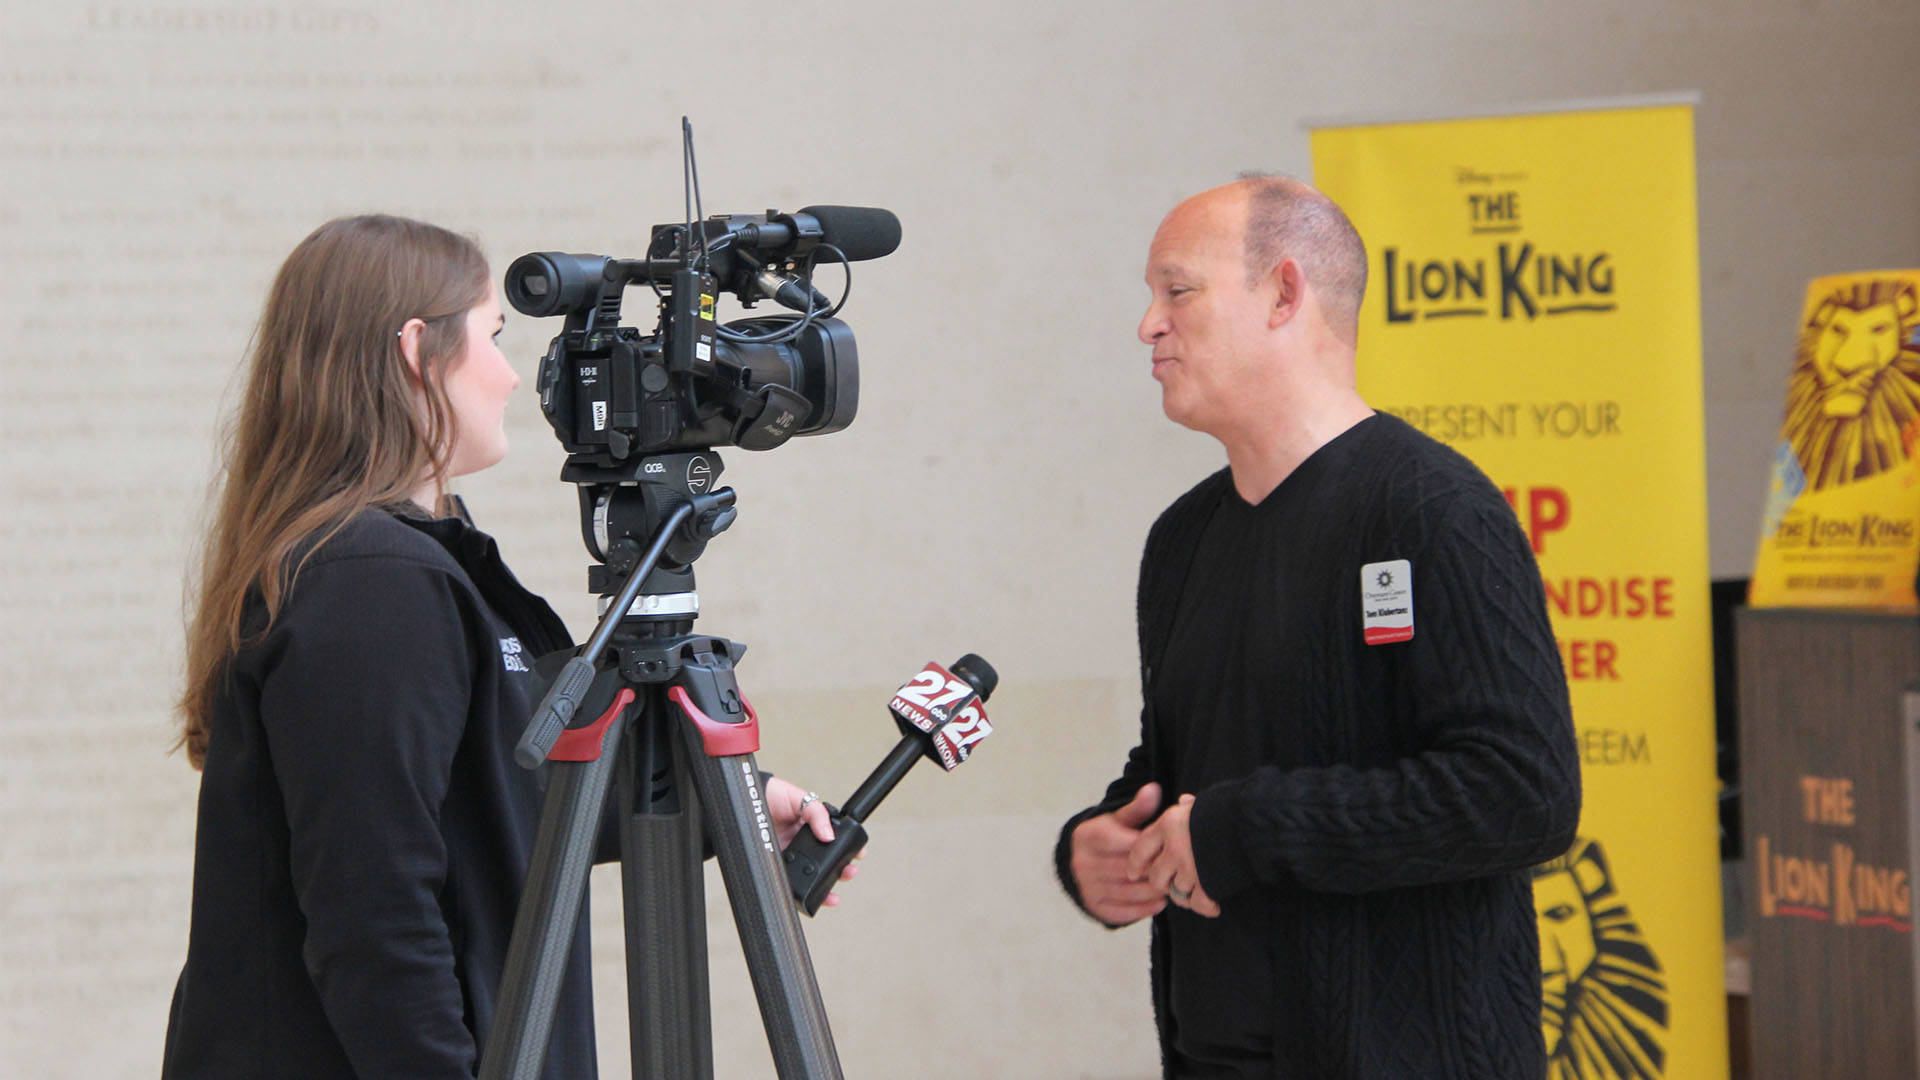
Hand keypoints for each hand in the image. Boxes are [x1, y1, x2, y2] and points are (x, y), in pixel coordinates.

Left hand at [766, 777, 859, 907]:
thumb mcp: (798, 798)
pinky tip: (814, 897)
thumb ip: (816, 812)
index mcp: (811, 826)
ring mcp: (791, 857)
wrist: (742, 801)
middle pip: (827, 862)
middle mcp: (803, 844)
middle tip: (850, 871)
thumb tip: (830, 836)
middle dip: (843, 869)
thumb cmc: (770, 795)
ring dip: (826, 886)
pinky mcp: (777, 867)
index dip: (848, 849)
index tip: (859, 854)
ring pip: (812, 876)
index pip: (834, 840)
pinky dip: (803, 893)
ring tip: (834, 891)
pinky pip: (792, 883)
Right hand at [1069, 782, 1169, 925]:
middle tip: (1180, 872)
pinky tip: (1159, 903)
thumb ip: (1137, 808)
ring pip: (1128, 892)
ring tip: (1174, 887)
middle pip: (1130, 870)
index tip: (1174, 849)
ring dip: (1154, 892)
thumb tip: (1154, 789)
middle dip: (1157, 871)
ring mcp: (1086, 886)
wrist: (1077, 858)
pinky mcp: (1092, 905)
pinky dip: (1142, 910)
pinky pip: (1120, 912)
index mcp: (1090, 836)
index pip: (1130, 845)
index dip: (1154, 849)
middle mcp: (1084, 862)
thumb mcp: (1117, 818)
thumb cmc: (1105, 836)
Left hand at [1126, 793, 1220, 917]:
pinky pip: (1198, 903)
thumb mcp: (1202, 803)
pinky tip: (1212, 903)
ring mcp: (1190, 868)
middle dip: (1162, 883)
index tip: (1134, 873)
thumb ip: (1188, 807)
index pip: (1140, 849)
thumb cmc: (1228, 809)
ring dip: (1185, 894)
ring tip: (1196, 890)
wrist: (1253, 821)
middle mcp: (1174, 848)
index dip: (1136, 864)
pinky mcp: (1208, 884)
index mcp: (1168, 825)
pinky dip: (1205, 906)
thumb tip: (1184, 800)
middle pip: (1156, 877)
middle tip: (1173, 882)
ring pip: (1177, 892)